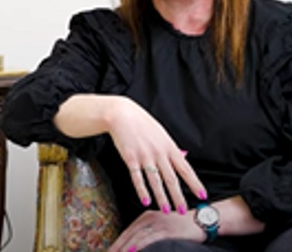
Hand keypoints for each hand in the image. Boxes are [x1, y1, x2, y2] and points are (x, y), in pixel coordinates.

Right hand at [107, 97, 206, 212]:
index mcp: (169, 146)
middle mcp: (159, 153)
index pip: (185, 168)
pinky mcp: (131, 159)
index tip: (202, 195)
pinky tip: (145, 200)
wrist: (123, 115)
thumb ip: (170, 148)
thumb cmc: (142, 123)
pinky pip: (138, 178)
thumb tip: (182, 159)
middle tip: (182, 210)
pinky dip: (142, 191)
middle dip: (178, 197)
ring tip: (166, 209)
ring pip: (156, 181)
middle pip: (171, 179)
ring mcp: (145, 157)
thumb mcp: (161, 133)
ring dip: (162, 197)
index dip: (194, 183)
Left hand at [108, 209, 204, 251]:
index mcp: (147, 216)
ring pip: (137, 237)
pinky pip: (150, 239)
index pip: (128, 231)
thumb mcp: (162, 226)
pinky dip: (139, 246)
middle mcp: (150, 218)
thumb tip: (134, 246)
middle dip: (117, 247)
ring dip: (124, 248)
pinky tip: (131, 250)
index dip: (117, 243)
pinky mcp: (168, 230)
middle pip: (129, 234)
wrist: (201, 220)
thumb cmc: (181, 226)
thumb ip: (148, 233)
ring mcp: (159, 223)